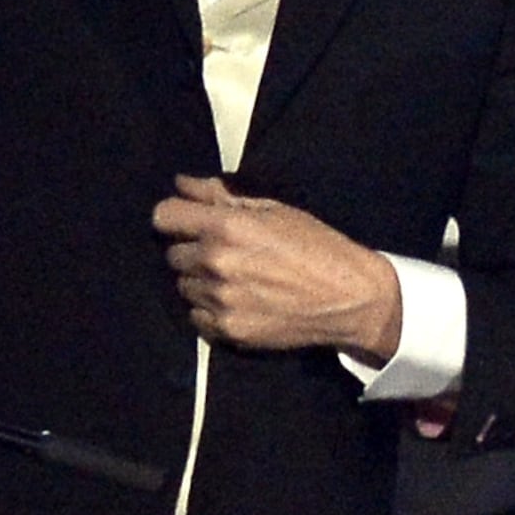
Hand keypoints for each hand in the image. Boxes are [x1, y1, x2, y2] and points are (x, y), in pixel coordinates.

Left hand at [155, 177, 405, 358]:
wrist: (351, 298)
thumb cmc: (318, 247)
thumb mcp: (275, 210)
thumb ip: (221, 196)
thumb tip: (182, 184)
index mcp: (227, 226)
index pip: (163, 216)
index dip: (176, 217)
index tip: (188, 222)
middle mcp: (217, 262)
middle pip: (173, 254)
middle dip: (194, 251)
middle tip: (226, 254)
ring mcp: (221, 300)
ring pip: (184, 286)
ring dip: (202, 282)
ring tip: (237, 280)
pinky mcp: (228, 330)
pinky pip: (196, 317)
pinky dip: (211, 310)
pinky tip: (239, 302)